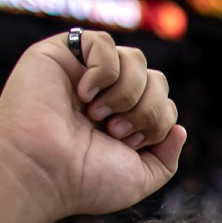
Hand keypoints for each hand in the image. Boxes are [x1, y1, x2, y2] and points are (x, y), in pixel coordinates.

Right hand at [0, 30, 185, 222]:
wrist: (41, 170)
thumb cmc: (83, 180)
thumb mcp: (139, 179)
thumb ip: (166, 159)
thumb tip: (180, 128)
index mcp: (123, 122)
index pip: (164, 104)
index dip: (157, 122)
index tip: (127, 145)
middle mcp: (106, 96)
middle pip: (157, 80)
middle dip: (146, 109)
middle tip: (115, 132)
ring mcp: (85, 73)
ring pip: (136, 59)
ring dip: (126, 93)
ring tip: (98, 115)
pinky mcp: (62, 53)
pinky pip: (104, 42)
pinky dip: (102, 71)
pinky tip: (83, 94)